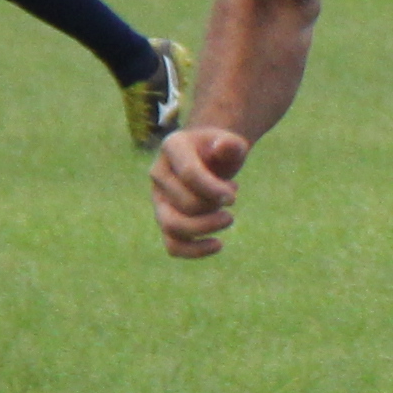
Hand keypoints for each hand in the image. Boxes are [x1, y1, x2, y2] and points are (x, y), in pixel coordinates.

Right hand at [152, 123, 251, 259]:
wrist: (210, 157)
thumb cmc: (221, 150)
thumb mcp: (230, 141)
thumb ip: (230, 144)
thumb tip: (223, 148)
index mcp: (173, 147)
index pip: (189, 174)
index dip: (214, 189)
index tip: (233, 195)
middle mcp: (159, 173)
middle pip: (185, 202)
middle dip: (214, 205)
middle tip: (232, 197)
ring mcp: (159, 199)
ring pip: (172, 226)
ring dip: (205, 228)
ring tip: (229, 218)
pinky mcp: (166, 219)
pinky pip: (172, 245)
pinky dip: (194, 251)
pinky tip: (218, 244)